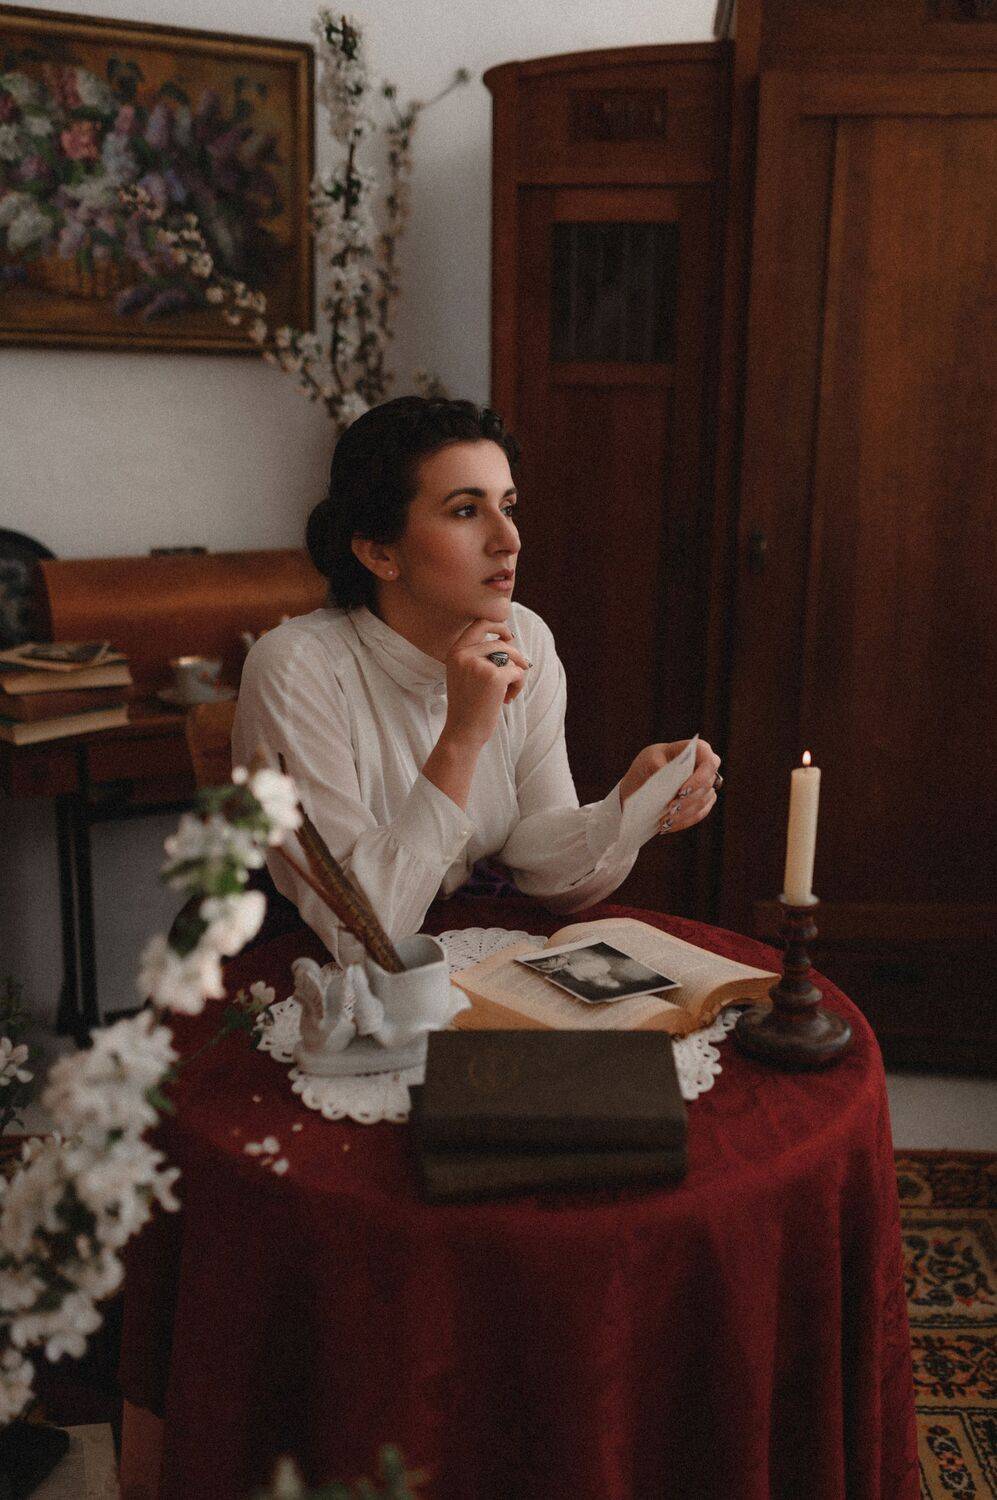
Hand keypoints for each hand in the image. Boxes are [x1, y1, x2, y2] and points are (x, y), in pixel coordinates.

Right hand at [440, 619, 530, 751]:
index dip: (497, 625)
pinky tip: (507, 699)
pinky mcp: (494, 677)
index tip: (508, 635)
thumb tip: (507, 639)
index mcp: (455, 652)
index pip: (479, 624)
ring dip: (515, 674)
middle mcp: (464, 655)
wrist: (463, 732)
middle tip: (522, 666)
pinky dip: (518, 685)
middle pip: (500, 642)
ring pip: (511, 658)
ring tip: (507, 692)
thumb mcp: (463, 675)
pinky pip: (517, 672)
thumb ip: (478, 656)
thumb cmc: (467, 706)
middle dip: (515, 654)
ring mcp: (479, 665)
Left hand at [619, 738, 720, 834]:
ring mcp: (707, 786)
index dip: (699, 779)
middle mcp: (707, 767)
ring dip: (684, 813)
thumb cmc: (648, 764)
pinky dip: (683, 821)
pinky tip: (667, 826)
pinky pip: (698, 815)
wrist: (642, 782)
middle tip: (670, 808)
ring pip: (703, 802)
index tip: (681, 792)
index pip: (709, 763)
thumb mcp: (649, 758)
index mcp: (698, 750)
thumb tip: (670, 780)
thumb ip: (660, 765)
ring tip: (665, 820)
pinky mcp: (702, 803)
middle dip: (688, 800)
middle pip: (707, 786)